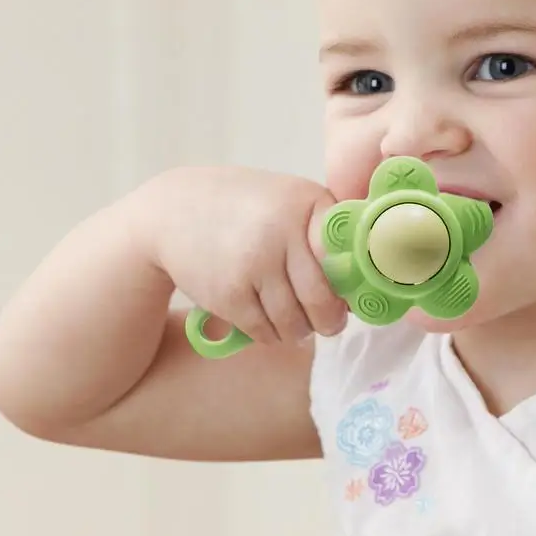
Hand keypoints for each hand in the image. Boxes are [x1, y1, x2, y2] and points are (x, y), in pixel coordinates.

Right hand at [140, 166, 347, 343]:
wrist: (177, 210)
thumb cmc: (248, 208)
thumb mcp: (289, 200)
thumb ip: (323, 231)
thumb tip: (358, 284)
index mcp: (308, 202)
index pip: (348, 257)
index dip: (354, 283)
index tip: (352, 294)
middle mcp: (283, 231)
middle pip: (323, 300)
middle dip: (330, 321)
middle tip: (330, 324)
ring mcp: (255, 263)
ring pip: (295, 323)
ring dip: (300, 331)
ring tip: (298, 323)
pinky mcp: (229, 293)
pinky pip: (264, 331)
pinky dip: (271, 334)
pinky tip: (269, 321)